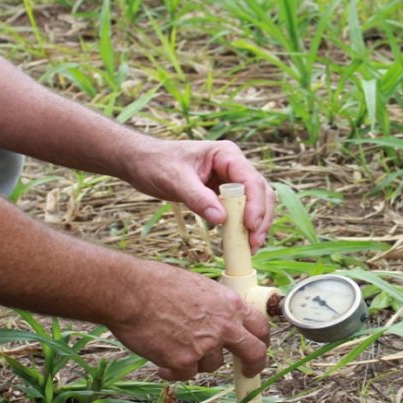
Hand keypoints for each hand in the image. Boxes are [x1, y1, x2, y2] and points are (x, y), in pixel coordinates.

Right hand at [108, 261, 269, 380]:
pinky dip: (173, 370)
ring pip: (211, 365)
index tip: (257, 349)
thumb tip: (220, 320)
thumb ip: (215, 307)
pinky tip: (159, 359)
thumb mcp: (198, 287)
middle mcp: (224, 325)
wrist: (130, 292)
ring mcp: (205, 345)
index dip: (261, 340)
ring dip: (196, 360)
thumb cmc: (156, 284)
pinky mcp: (184, 361)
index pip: (260, 326)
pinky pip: (185, 374)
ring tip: (173, 345)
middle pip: (253, 353)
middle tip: (247, 372)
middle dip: (253, 366)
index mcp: (229, 303)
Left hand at [119, 138, 274, 250]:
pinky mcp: (223, 194)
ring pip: (256, 203)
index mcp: (226, 155)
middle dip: (261, 218)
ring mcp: (230, 180)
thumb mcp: (174, 179)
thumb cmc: (155, 163)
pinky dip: (243, 226)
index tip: (250, 226)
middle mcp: (233, 166)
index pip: (251, 179)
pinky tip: (239, 242)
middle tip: (253, 243)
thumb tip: (221, 220)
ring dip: (256, 224)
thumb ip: (198, 198)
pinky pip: (241, 211)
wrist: (141, 162)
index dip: (255, 204)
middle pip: (261, 192)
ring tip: (250, 247)